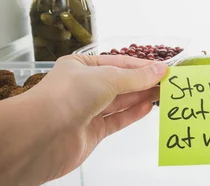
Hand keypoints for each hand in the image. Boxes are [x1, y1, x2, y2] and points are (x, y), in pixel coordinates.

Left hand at [25, 55, 167, 180]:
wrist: (41, 136)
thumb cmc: (65, 97)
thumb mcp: (106, 78)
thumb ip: (135, 77)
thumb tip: (159, 70)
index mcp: (80, 67)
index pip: (116, 63)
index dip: (140, 66)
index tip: (163, 69)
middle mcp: (82, 87)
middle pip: (119, 83)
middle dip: (143, 82)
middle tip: (168, 83)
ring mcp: (87, 110)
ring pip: (120, 102)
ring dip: (141, 97)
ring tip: (164, 94)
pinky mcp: (92, 132)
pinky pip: (117, 120)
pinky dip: (132, 114)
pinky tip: (148, 107)